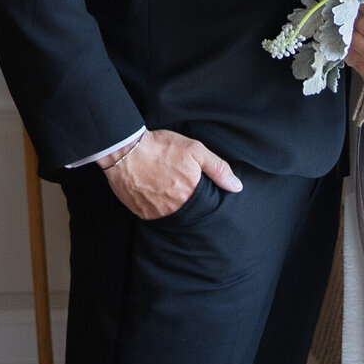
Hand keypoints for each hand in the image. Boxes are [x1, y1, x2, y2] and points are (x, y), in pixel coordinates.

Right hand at [99, 128, 241, 220]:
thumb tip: (237, 187)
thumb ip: (218, 168)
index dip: (204, 200)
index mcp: (190, 194)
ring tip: (167, 190)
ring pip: (171, 216)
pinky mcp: (140, 213)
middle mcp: (174, 209)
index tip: (199, 191)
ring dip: (172, 207)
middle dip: (187, 204)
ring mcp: (156, 213)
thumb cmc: (161, 147)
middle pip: (188, 213)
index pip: (205, 208)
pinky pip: (153, 216)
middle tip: (180, 188)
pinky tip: (155, 194)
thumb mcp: (195, 150)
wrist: (126, 150)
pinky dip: (156, 208)